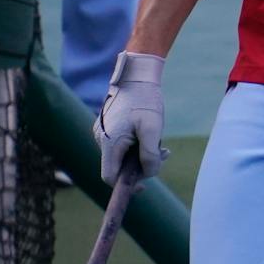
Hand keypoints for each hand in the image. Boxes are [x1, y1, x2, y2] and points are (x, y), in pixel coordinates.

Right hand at [94, 51, 165, 181]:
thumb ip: (150, 155)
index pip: (109, 177)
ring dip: (142, 155)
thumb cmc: (145, 101)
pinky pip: (121, 145)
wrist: (136, 77)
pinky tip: (152, 137)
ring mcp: (102, 133)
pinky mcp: (108, 127)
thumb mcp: (152, 129)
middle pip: (118, 167)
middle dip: (140, 166)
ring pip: (121, 155)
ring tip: (162, 146)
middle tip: (163, 155)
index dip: (125, 186)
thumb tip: (148, 174)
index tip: (143, 186)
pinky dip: (136, 145)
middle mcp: (100, 140)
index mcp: (108, 143)